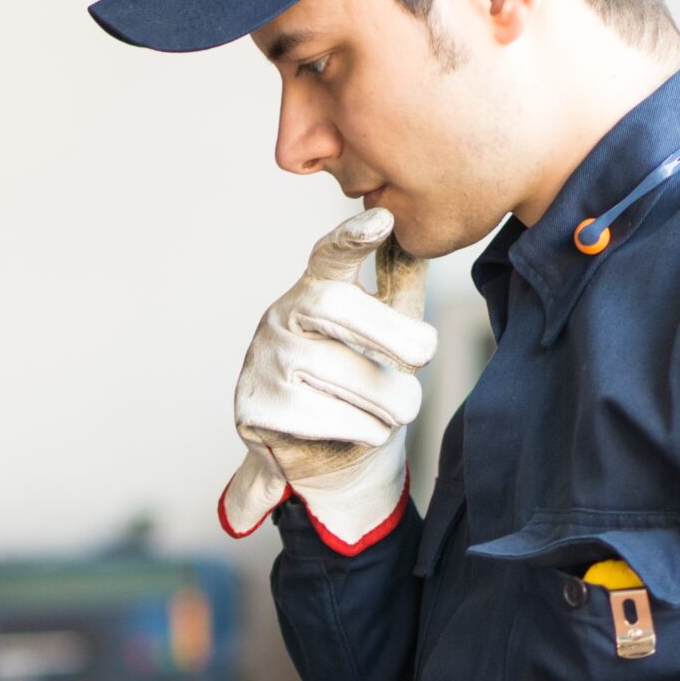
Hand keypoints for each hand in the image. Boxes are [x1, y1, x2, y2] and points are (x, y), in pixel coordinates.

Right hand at [219, 208, 437, 552]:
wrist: (322, 460)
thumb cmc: (359, 386)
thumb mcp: (385, 336)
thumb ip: (398, 289)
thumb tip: (416, 239)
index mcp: (315, 290)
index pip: (329, 255)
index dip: (352, 237)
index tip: (382, 221)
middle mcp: (280, 317)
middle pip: (333, 307)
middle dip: (389, 331)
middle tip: (425, 355)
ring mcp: (262, 362)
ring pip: (339, 371)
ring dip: (388, 399)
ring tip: (398, 410)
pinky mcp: (255, 407)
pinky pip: (325, 416)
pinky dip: (363, 429)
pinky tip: (363, 429)